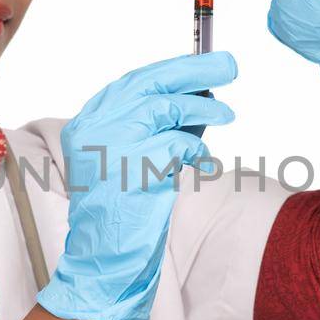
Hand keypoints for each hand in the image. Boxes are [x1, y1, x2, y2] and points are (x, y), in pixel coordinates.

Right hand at [35, 51, 238, 319]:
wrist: (102, 256)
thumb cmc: (122, 208)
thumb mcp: (130, 157)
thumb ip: (154, 126)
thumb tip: (200, 93)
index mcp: (90, 120)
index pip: (135, 81)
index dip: (173, 68)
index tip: (203, 63)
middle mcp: (95, 126)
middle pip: (152, 83)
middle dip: (195, 70)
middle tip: (229, 65)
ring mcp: (111, 144)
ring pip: (167, 108)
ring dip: (204, 109)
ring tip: (226, 115)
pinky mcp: (132, 166)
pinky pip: (177, 144)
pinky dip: (197, 150)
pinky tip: (201, 162)